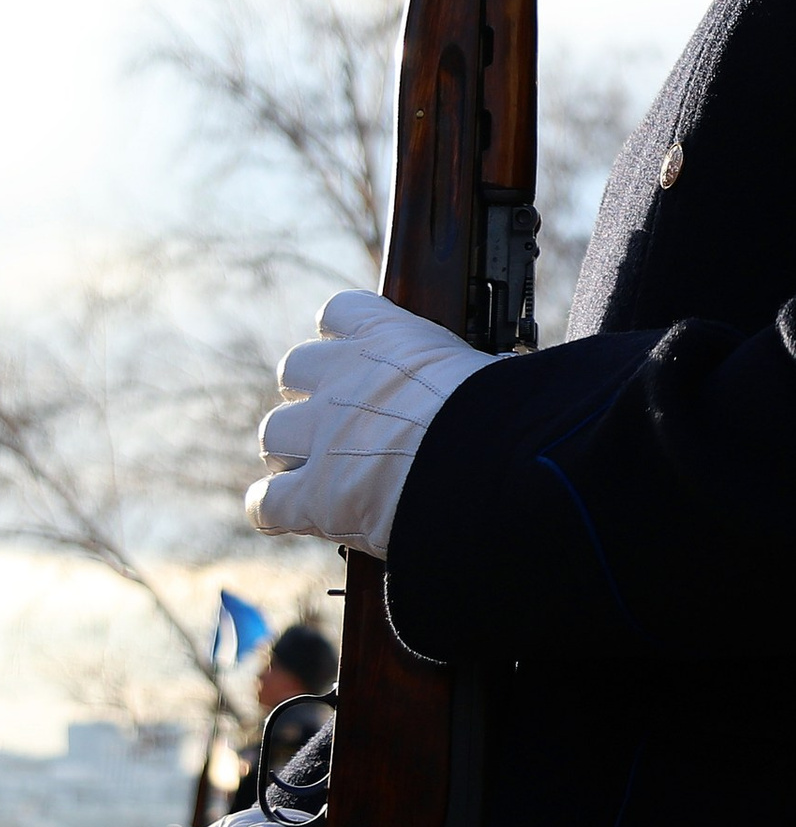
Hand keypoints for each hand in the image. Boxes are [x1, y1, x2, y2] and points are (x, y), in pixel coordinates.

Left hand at [245, 290, 490, 559]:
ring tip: (324, 466)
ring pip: (273, 432)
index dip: (344, 332)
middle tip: (341, 416)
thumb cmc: (495, 407)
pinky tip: (296, 515)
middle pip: (295, 369)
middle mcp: (342, 377)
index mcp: (386, 336)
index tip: (359, 350)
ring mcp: (318, 435)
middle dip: (312, 393)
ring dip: (293, 449)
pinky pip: (265, 503)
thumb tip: (500, 375)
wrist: (472, 458)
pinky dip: (275, 509)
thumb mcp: (483, 366)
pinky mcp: (309, 495)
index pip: (340, 311)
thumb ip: (463, 371)